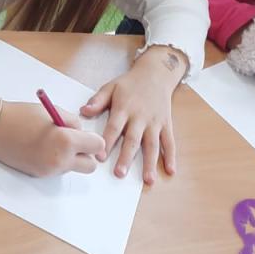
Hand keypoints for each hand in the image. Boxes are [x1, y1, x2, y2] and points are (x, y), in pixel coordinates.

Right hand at [0, 101, 105, 177]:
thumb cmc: (22, 115)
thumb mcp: (53, 111)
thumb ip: (73, 123)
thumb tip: (82, 133)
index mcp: (67, 141)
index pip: (97, 146)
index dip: (93, 139)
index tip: (85, 134)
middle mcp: (61, 160)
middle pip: (90, 165)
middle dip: (85, 154)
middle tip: (74, 141)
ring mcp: (50, 170)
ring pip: (73, 168)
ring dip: (71, 157)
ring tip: (53, 142)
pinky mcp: (40, 175)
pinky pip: (58, 170)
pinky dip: (57, 161)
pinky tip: (43, 148)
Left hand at [80, 45, 185, 183]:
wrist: (156, 73)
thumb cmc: (130, 83)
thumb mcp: (111, 86)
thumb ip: (98, 100)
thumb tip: (83, 111)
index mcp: (124, 108)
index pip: (114, 127)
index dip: (107, 142)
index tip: (99, 157)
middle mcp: (140, 117)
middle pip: (133, 140)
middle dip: (126, 157)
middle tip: (120, 173)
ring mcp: (154, 122)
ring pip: (152, 144)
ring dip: (150, 162)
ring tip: (148, 180)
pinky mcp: (166, 124)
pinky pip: (169, 142)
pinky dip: (171, 156)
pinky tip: (170, 170)